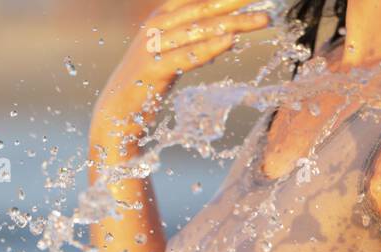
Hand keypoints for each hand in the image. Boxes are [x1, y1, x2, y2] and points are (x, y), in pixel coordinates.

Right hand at [93, 0, 270, 142]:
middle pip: (204, 7)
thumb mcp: (170, 51)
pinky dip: (209, 48)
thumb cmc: (147, 82)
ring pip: (200, 30)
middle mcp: (157, 25)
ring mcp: (153, 47)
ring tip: (263, 19)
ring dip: (234, 23)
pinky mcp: (152, 71)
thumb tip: (228, 31)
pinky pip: (186, 56)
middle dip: (236, 0)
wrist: (117, 112)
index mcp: (161, 15)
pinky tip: (231, 42)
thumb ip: (194, 37)